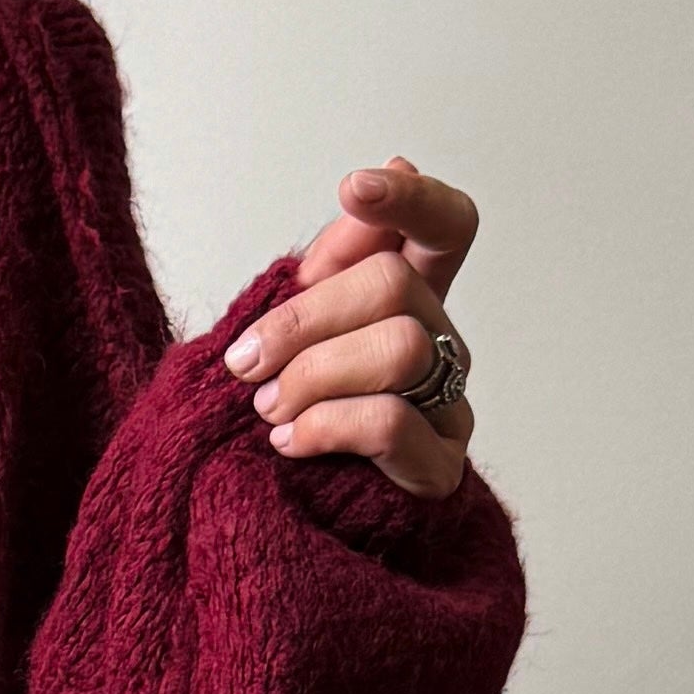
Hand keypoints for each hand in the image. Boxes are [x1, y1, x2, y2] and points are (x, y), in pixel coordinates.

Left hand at [222, 159, 481, 497]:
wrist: (276, 531)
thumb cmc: (282, 420)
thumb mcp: (290, 331)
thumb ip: (332, 262)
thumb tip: (394, 163)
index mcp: (407, 300)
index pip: (447, 226)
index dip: (412, 199)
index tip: (354, 186)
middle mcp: (440, 346)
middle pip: (398, 283)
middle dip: (305, 318)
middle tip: (246, 364)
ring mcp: (447, 408)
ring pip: (401, 346)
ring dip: (313, 374)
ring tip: (266, 410)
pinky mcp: (438, 473)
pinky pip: (392, 422)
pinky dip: (326, 426)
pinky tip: (288, 443)